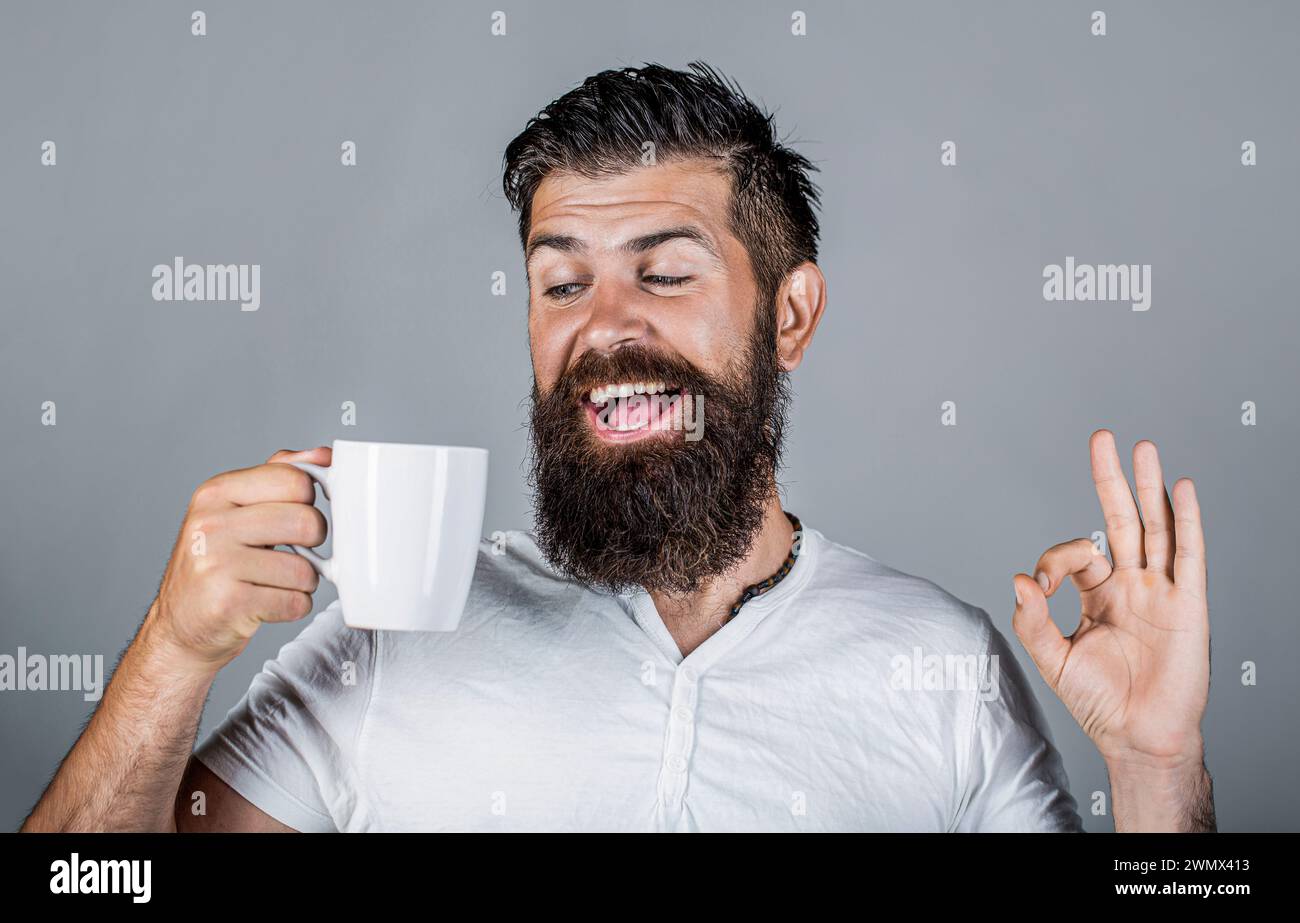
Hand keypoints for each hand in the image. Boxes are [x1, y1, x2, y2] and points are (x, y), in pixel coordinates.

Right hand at [142, 447, 331, 670]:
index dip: (309, 501)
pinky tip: (269, 602)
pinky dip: (293, 606)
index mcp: (216, 492)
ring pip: (305, 568)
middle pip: (306, 522)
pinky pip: (295, 601)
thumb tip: (323, 456)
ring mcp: (216, 564)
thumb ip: (280, 477)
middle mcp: (211, 524)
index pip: (295, 480)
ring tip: (278, 581)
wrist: (180, 625)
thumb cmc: (218, 563)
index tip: (298, 514)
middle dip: (313, 543)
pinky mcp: (228, 604)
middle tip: (295, 551)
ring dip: (304, 581)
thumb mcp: (238, 510)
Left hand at [1011, 430, 1208, 769]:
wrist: (1138, 737)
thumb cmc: (1098, 702)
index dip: (1055, 558)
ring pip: (1156, 527)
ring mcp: (1161, 591)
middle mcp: (1131, 585)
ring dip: (1150, 486)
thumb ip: (1032, 620)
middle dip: (1111, 478)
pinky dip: (1186, 521)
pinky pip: (1189, 555)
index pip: (1077, 553)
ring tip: (1144, 447)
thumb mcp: (1052, 659)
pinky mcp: (1188, 605)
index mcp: (1098, 595)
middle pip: (1121, 519)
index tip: (1041, 583)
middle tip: (1102, 437)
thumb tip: (1019, 578)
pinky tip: (1182, 488)